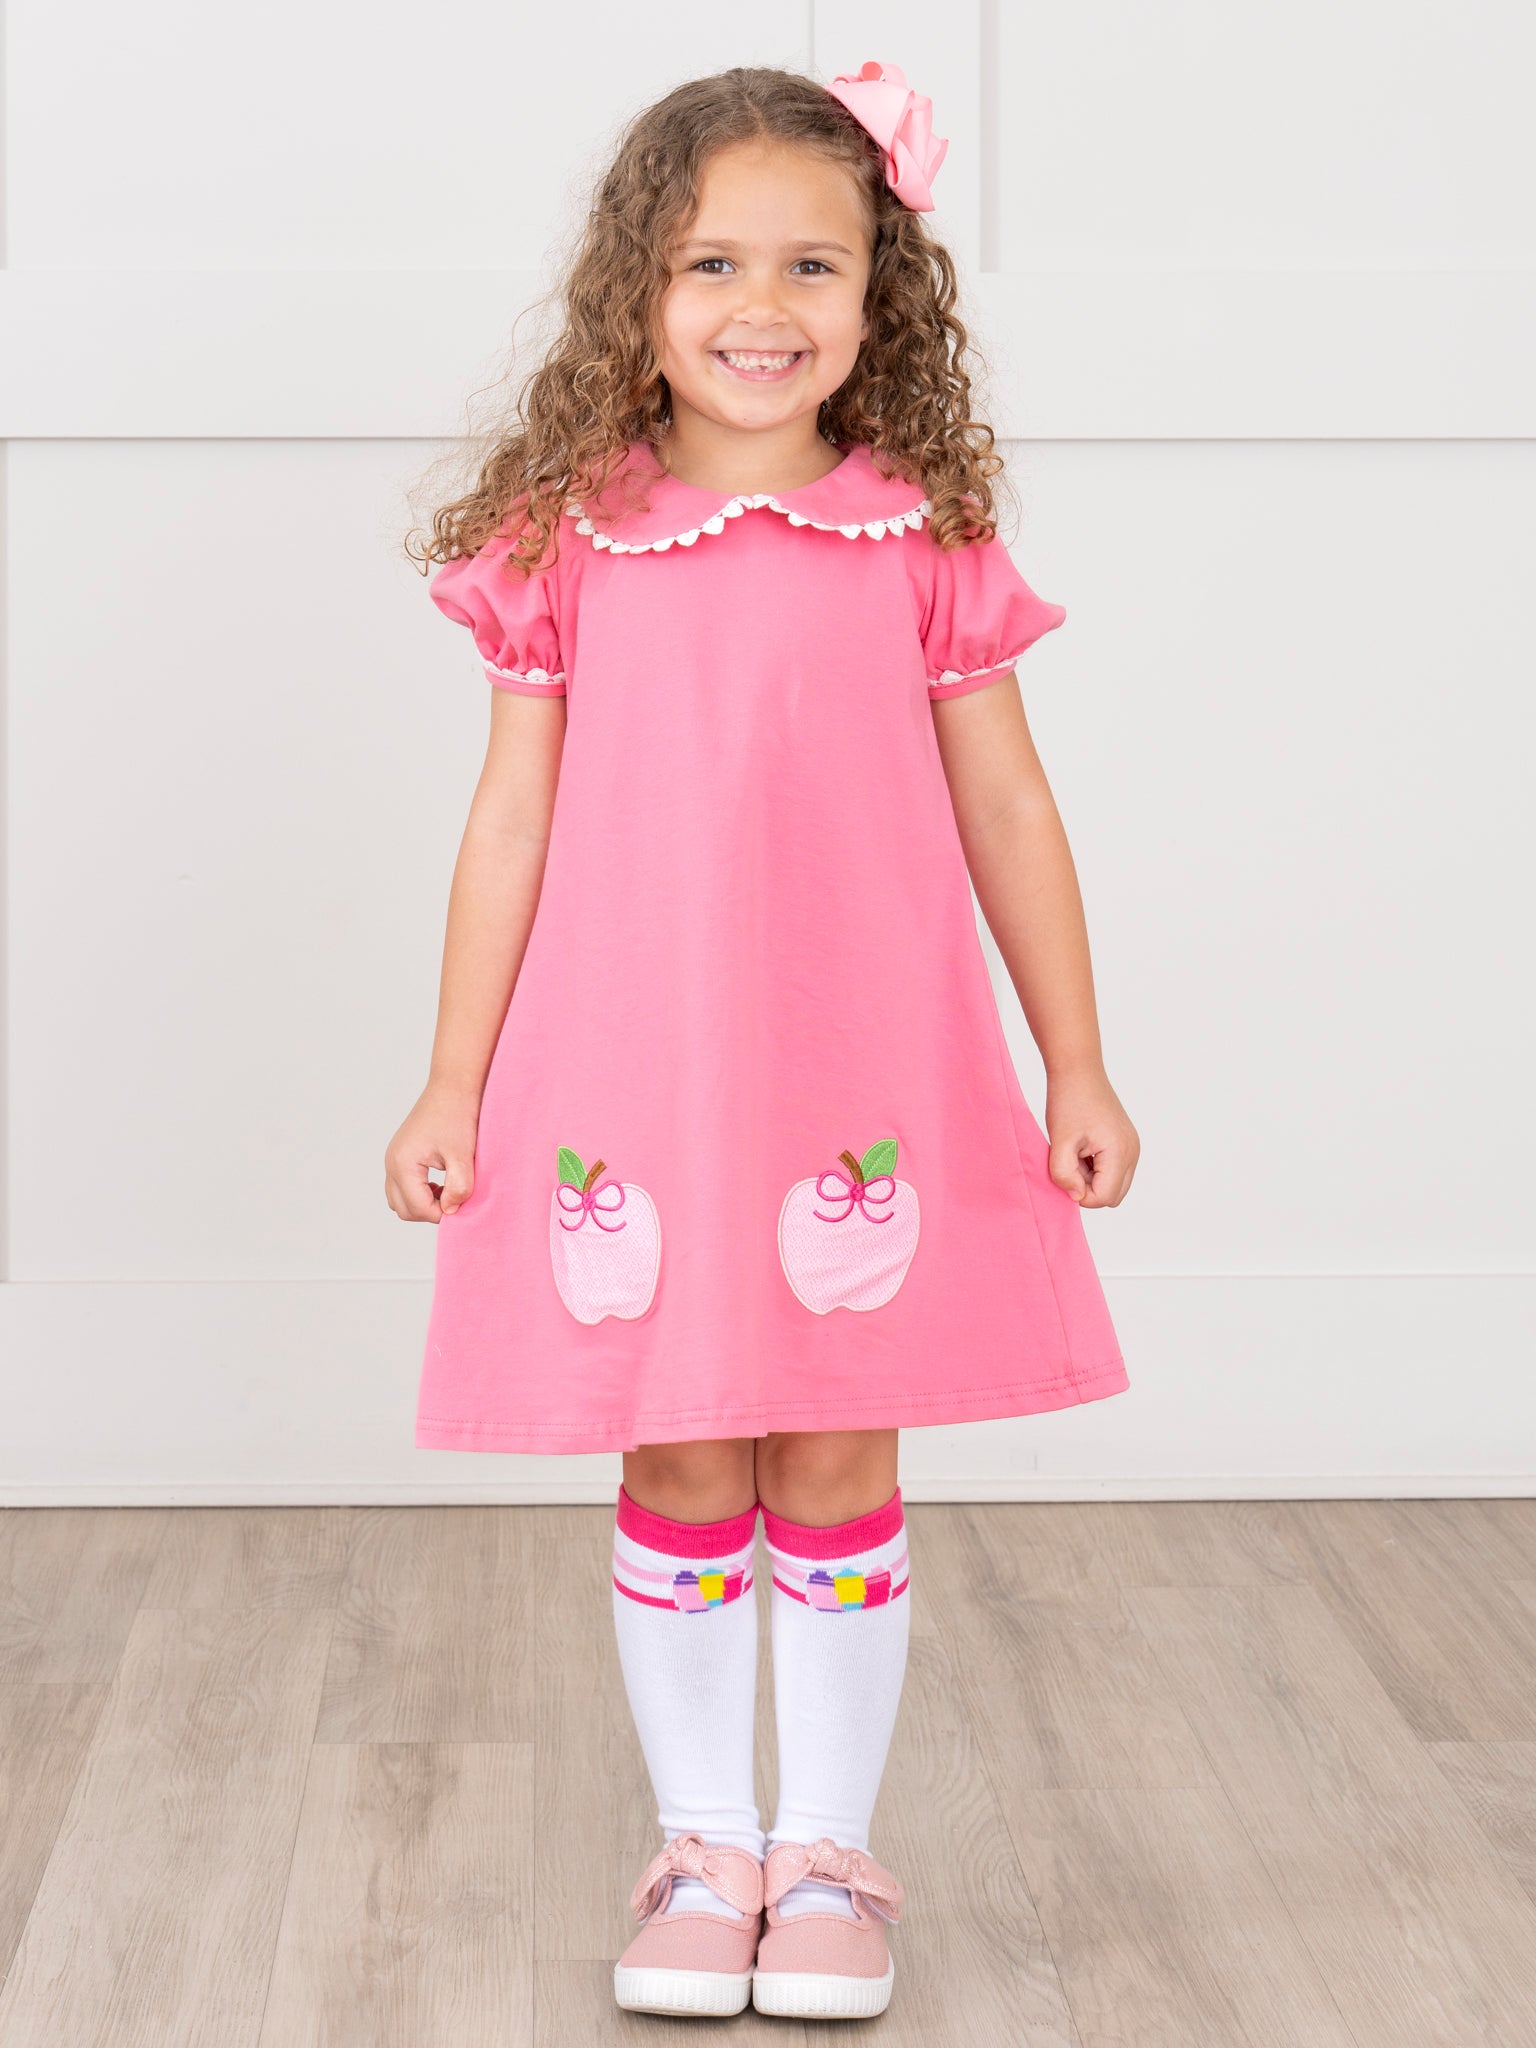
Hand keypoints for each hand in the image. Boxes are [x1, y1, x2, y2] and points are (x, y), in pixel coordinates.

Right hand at [384, 1079, 481, 1222]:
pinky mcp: (399, 1156)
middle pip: (403, 1209)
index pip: (417, 1208)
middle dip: (429, 1211)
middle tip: (455, 1200)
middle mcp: (391, 1163)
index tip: (462, 1206)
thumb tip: (450, 1211)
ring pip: (399, 1200)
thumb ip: (458, 1187)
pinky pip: (401, 1187)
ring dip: (422, 1203)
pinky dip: (418, 1193)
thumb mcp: (462, 1155)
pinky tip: (441, 1183)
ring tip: (447, 1191)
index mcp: (403, 1164)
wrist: (452, 1088)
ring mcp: (392, 1159)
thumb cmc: (457, 1116)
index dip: (441, 1214)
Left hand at [1044, 1067, 1138, 1208]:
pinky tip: (1082, 1148)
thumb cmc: (1069, 1101)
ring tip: (1076, 1153)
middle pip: (1113, 1196)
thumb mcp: (1060, 1142)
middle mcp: (1133, 1152)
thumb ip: (1064, 1175)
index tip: (1065, 1172)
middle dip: (1088, 1187)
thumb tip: (1077, 1196)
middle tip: (1070, 1162)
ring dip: (1092, 1178)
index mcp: (1120, 1152)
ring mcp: (1132, 1147)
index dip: (1080, 1194)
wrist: (1078, 1071)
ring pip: (1114, 1184)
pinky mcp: (1126, 1142)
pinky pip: (1114, 1169)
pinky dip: (1096, 1167)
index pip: (1104, 1198)